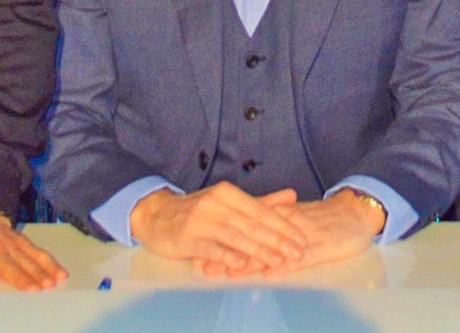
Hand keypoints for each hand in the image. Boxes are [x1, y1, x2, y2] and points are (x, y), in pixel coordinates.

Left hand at [0, 204, 64, 291]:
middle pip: (8, 264)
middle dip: (22, 277)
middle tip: (34, 291)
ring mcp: (10, 243)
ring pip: (26, 259)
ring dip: (39, 272)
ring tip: (50, 286)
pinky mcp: (22, 241)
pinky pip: (38, 252)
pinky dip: (50, 262)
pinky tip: (61, 274)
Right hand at [130, 183, 306, 274]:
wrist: (158, 216)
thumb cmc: (200, 211)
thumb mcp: (229, 202)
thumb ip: (261, 201)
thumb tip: (292, 195)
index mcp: (228, 193)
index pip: (260, 210)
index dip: (282, 225)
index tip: (301, 238)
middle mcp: (215, 203)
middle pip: (251, 224)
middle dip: (277, 240)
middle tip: (296, 252)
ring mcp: (200, 220)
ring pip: (235, 236)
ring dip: (258, 250)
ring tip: (277, 261)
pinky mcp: (187, 237)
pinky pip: (211, 248)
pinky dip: (227, 257)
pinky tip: (242, 266)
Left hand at [193, 191, 381, 277]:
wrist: (356, 212)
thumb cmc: (324, 219)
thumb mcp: (293, 218)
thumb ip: (269, 224)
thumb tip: (240, 235)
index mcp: (278, 215)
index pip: (244, 228)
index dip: (221, 240)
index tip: (199, 252)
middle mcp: (286, 222)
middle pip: (252, 238)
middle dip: (227, 253)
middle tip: (204, 266)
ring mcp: (304, 235)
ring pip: (273, 248)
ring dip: (250, 261)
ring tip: (228, 273)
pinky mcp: (323, 246)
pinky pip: (303, 257)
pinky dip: (287, 264)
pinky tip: (271, 273)